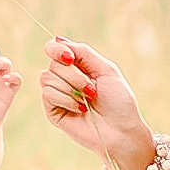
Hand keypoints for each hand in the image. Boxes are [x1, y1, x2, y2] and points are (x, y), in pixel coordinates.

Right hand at [38, 36, 155, 169]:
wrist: (121, 130)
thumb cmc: (119, 101)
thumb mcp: (106, 69)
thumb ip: (83, 52)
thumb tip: (58, 39)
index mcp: (77, 66)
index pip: (54, 48)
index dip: (57, 49)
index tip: (71, 57)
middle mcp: (64, 78)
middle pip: (53, 63)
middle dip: (74, 75)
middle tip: (92, 89)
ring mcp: (57, 94)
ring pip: (48, 77)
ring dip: (72, 88)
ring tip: (88, 100)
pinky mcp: (52, 110)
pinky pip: (49, 94)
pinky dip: (67, 100)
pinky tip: (80, 110)